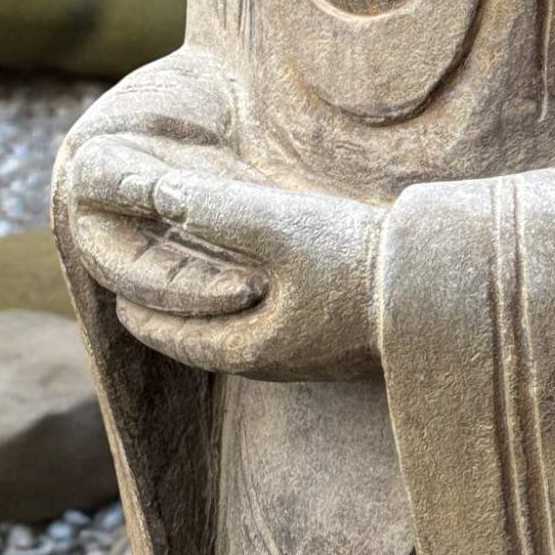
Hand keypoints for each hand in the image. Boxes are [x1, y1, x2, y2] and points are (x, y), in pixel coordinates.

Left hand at [67, 145, 385, 383]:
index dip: (140, 307)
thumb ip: (218, 211)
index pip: (171, 338)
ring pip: (239, 331)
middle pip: (203, 339)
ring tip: (195, 270)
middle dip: (172, 309)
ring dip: (211, 303)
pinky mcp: (333, 337)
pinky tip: (261, 273)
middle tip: (144, 278)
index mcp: (249, 349)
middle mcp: (272, 361)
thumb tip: (159, 193)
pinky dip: (247, 300)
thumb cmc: (355, 264)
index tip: (115, 286)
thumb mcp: (280, 228)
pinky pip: (271, 322)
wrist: (439, 290)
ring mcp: (306, 353)